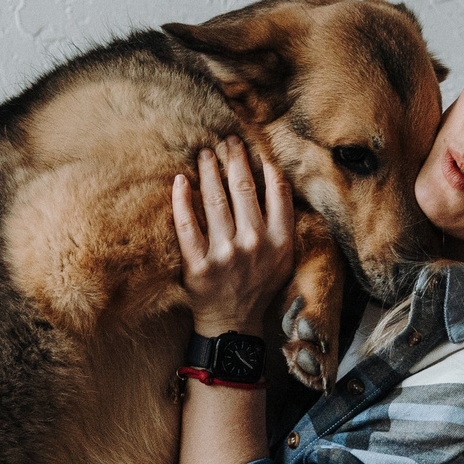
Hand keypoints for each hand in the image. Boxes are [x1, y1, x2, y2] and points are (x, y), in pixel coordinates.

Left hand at [173, 137, 294, 335]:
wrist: (232, 323)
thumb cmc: (258, 285)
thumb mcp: (283, 258)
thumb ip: (282, 223)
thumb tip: (273, 178)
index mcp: (279, 241)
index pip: (276, 191)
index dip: (264, 164)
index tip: (254, 148)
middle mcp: (254, 244)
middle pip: (243, 189)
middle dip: (234, 159)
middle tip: (226, 141)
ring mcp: (225, 254)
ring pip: (215, 201)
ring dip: (209, 171)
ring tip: (204, 153)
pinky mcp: (198, 265)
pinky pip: (187, 226)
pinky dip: (182, 200)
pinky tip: (180, 181)